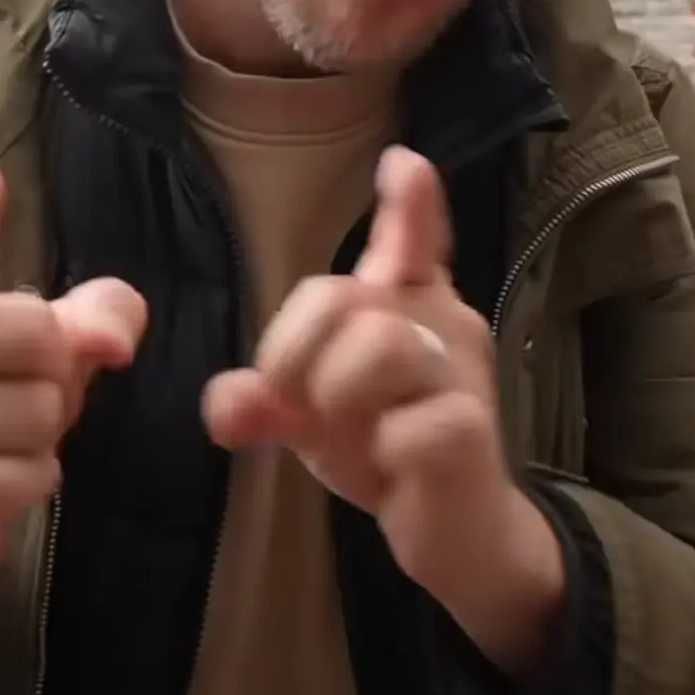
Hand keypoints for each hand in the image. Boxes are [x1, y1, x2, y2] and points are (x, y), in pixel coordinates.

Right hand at [0, 158, 145, 607]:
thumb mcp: (42, 352)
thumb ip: (91, 319)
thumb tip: (113, 339)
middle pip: (33, 336)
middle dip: (56, 374)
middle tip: (18, 398)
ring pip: (32, 412)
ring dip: (45, 435)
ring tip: (4, 443)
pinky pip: (15, 477)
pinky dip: (32, 483)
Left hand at [203, 147, 563, 665]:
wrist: (463, 532)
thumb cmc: (389, 453)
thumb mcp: (317, 418)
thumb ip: (269, 398)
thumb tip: (224, 407)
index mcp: (408, 309)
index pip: (413, 242)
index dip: (410, 204)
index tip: (402, 163)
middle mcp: (443, 327)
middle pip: (345, 297)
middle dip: (294, 353)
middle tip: (299, 407)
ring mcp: (463, 375)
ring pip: (381, 346)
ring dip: (338, 395)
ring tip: (351, 435)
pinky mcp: (470, 431)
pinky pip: (405, 425)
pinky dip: (379, 452)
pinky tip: (393, 470)